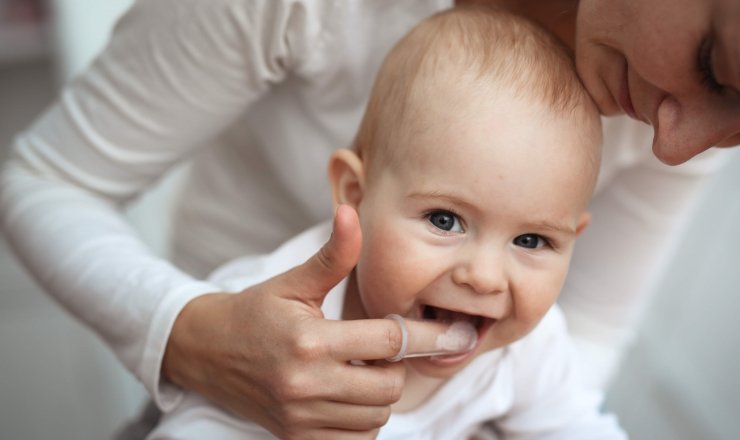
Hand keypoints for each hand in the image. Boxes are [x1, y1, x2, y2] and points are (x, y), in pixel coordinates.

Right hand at [162, 205, 451, 438]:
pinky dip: (362, 421)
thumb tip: (352, 212)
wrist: (204, 352)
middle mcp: (305, 383)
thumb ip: (333, 255)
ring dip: (379, 395)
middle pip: (389, 386)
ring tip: (359, 370)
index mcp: (309, 341)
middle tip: (378, 350)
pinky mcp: (296, 437)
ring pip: (376, 416)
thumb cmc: (255, 311)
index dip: (425, 335)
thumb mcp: (294, 282)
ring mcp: (300, 416)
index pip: (388, 342)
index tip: (453, 331)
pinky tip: (348, 395)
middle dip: (396, 367)